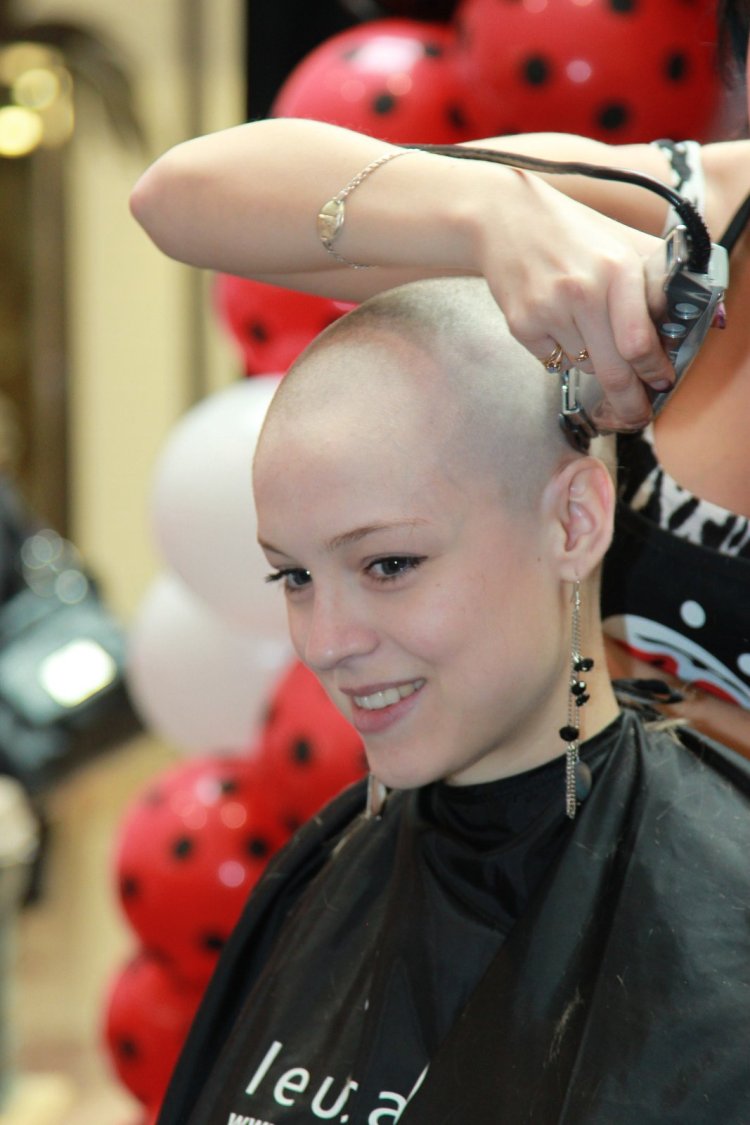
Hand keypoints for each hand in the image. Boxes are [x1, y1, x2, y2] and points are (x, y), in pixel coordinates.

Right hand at [479, 174, 675, 430]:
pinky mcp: (522, 324)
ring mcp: (550, 310)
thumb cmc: (573, 233)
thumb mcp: (623, 241)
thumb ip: (660, 277)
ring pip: (584, 368)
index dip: (654, 371)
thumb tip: (699, 319)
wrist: (507, 218)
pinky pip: (553, 361)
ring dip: (592, 363)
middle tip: (635, 415)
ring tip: (584, 330)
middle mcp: (583, 291)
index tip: (660, 383)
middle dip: (628, 403)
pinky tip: (556, 321)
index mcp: (617, 268)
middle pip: (613, 372)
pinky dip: (561, 353)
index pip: (640, 342)